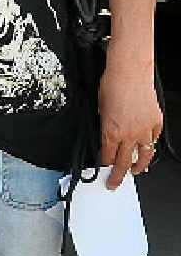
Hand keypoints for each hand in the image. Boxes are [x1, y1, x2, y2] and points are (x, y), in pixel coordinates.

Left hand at [99, 56, 162, 188]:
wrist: (130, 72)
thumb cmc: (112, 84)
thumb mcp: (100, 108)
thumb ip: (104, 125)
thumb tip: (105, 134)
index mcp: (111, 131)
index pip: (107, 156)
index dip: (104, 165)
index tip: (103, 170)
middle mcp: (129, 134)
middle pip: (124, 162)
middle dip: (118, 176)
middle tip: (115, 184)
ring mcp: (145, 130)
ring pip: (144, 156)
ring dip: (139, 166)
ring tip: (135, 171)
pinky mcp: (156, 123)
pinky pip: (153, 139)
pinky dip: (149, 145)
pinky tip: (146, 147)